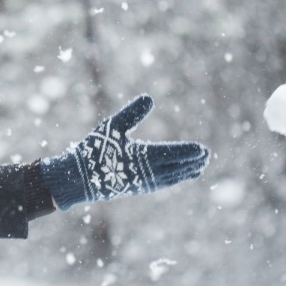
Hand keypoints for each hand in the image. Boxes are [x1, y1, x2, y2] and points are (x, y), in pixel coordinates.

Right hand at [40, 94, 208, 209]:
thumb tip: (149, 97)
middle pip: (178, 167)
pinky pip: (163, 184)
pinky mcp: (137, 189)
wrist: (78, 179)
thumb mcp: (111, 127)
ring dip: (186, 172)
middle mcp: (149, 173)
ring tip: (198, 167)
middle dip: (193, 162)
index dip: (190, 151)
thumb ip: (131, 113)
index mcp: (145, 156)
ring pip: (172, 178)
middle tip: (206, 156)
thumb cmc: (94, 150)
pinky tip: (177, 176)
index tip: (203, 149)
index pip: (175, 153)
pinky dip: (174, 179)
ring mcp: (144, 183)